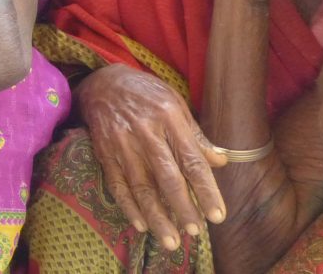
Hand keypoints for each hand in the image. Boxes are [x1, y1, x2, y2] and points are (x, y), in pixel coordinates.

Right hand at [79, 64, 227, 249]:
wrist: (102, 82)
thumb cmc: (145, 93)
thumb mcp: (174, 103)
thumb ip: (195, 134)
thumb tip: (220, 161)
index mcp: (168, 118)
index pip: (191, 160)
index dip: (206, 190)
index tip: (218, 216)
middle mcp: (145, 131)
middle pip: (166, 177)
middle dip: (182, 207)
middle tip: (194, 231)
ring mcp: (122, 143)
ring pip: (141, 186)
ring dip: (156, 216)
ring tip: (170, 241)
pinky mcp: (104, 151)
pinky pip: (116, 183)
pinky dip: (127, 206)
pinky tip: (140, 224)